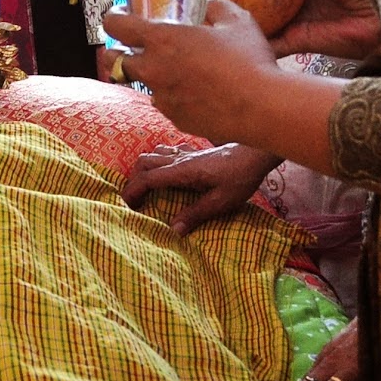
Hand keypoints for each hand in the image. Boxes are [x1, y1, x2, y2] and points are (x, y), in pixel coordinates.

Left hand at [104, 0, 281, 143]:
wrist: (264, 108)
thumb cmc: (250, 60)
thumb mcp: (237, 20)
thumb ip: (216, 7)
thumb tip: (208, 6)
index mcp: (162, 40)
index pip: (115, 25)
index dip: (113, 17)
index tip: (122, 15)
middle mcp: (153, 69)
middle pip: (113, 59)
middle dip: (117, 50)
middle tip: (134, 45)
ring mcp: (162, 97)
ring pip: (143, 82)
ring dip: (151, 74)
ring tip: (177, 69)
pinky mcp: (175, 118)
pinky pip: (165, 102)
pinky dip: (173, 95)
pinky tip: (197, 91)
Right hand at [122, 142, 281, 234]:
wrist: (255, 155)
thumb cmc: (240, 178)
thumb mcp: (220, 201)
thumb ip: (196, 214)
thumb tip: (173, 230)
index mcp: (181, 171)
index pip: (147, 179)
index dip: (132, 192)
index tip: (126, 207)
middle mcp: (178, 159)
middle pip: (143, 163)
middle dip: (133, 180)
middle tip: (135, 199)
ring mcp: (185, 153)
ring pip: (152, 154)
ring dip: (143, 169)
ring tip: (145, 186)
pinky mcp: (193, 152)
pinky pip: (167, 150)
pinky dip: (158, 159)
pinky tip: (165, 169)